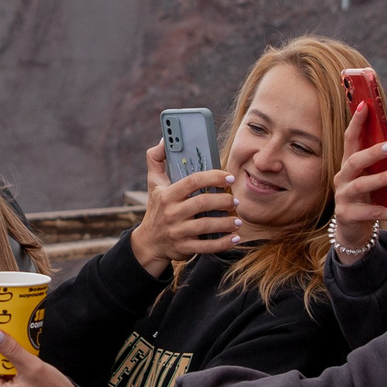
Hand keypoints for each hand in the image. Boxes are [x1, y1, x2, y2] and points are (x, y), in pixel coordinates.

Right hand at [127, 141, 237, 274]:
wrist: (149, 243)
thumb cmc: (156, 208)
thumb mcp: (153, 183)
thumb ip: (156, 159)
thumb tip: (164, 138)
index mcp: (167, 194)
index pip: (192, 181)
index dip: (213, 177)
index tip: (229, 177)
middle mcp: (171, 213)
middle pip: (202, 203)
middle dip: (223, 200)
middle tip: (235, 200)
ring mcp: (177, 232)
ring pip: (207, 226)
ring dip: (226, 223)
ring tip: (238, 220)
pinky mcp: (184, 247)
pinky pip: (207, 246)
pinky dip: (223, 243)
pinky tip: (234, 237)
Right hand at [332, 106, 386, 253]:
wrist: (351, 231)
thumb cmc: (365, 199)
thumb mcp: (370, 180)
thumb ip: (380, 168)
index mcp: (348, 166)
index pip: (350, 140)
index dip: (356, 122)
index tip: (365, 105)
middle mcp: (342, 179)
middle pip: (355, 162)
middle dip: (372, 152)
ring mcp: (343, 197)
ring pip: (363, 185)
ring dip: (384, 178)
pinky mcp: (348, 215)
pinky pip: (375, 213)